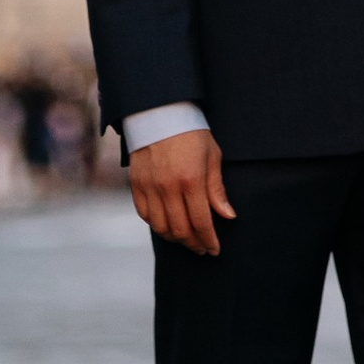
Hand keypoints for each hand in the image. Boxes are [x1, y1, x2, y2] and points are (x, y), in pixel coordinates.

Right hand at [129, 125, 233, 257]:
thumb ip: (217, 189)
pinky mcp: (136, 184)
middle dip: (193, 244)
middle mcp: (168, 187)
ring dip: (175, 238)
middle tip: (202, 248)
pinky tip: (167, 224)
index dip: (209, 240)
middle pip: (180, 230)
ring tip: (186, 238)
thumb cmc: (192, 133)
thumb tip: (227, 216)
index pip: (202, 222)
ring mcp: (150, 187)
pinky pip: (145, 215)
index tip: (214, 250)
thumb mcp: (212, 156)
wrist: (160, 113)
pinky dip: (156, 225)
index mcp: (191, 180)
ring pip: (160, 227)